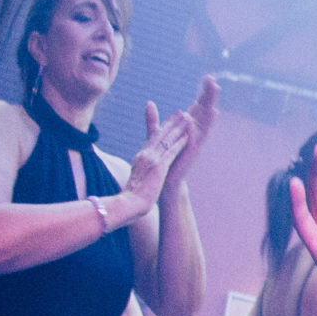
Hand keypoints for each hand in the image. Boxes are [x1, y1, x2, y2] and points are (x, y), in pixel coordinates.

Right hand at [121, 99, 196, 219]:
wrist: (129, 203)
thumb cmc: (132, 197)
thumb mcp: (136, 180)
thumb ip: (140, 172)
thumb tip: (141, 172)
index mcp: (140, 158)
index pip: (152, 139)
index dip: (162, 128)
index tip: (169, 120)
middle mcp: (145, 155)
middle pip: (159, 135)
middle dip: (171, 123)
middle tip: (180, 112)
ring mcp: (151, 160)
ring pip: (166, 140)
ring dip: (178, 128)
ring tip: (187, 118)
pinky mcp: (159, 168)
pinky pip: (171, 152)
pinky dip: (179, 144)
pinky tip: (187, 137)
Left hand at [158, 75, 219, 196]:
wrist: (166, 180)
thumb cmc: (165, 158)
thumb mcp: (157, 135)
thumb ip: (153, 120)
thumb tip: (149, 103)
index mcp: (187, 127)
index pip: (196, 106)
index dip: (202, 93)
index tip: (208, 78)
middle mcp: (195, 132)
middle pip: (203, 110)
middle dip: (208, 95)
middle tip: (213, 79)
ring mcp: (195, 140)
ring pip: (205, 120)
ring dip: (210, 105)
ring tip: (215, 93)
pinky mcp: (193, 149)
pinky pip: (200, 135)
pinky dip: (204, 124)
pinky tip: (210, 115)